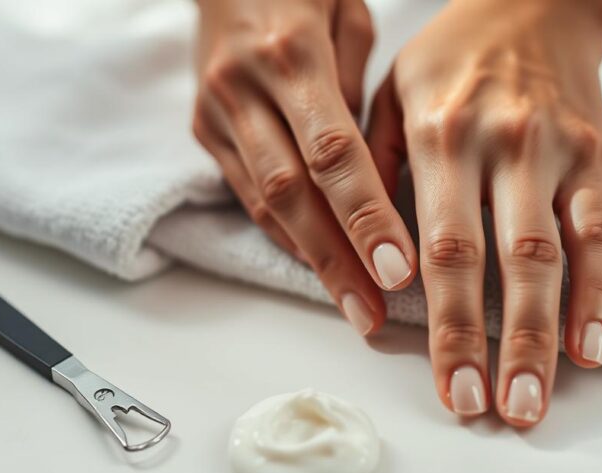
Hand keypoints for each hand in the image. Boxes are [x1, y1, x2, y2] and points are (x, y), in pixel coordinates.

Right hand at [192, 0, 417, 334]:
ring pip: (263, 202)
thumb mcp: (348, 15)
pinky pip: (246, 193)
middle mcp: (245, 88)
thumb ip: (359, 93)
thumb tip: (373, 170)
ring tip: (353, 307)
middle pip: (291, 193)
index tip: (398, 271)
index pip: (333, 153)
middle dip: (335, 260)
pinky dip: (284, 233)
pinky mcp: (204, 130)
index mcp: (291, 53)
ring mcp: (217, 113)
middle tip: (372, 315)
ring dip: (310, 260)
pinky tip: (317, 266)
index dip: (364, 217)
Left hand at [367, 0, 601, 425]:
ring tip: (535, 400)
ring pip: (555, 255)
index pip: (441, 245)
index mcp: (434, 135)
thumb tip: (367, 261)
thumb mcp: (388, 96)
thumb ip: (376, 172)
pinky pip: (601, 231)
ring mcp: (552, 152)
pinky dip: (601, 293)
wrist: (533, 2)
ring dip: (546, 335)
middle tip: (491, 411)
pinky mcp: (594, 155)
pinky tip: (592, 347)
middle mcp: (498, 146)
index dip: (445, 320)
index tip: (444, 380)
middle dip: (496, 344)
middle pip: (500, 261)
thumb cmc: (447, 60)